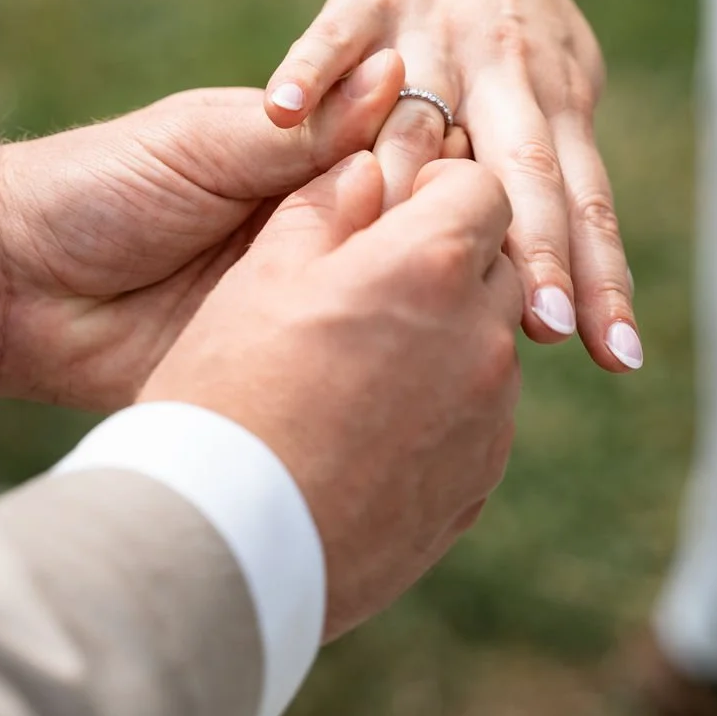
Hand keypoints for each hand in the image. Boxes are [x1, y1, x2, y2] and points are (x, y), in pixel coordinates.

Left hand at [0, 49, 405, 410]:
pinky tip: (416, 345)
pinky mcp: (283, 358)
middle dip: (431, 218)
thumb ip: (298, 127)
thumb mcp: (202, 144)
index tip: (428, 164)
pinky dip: (383, 349)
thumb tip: (392, 74)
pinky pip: (345, 356)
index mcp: (297, 157)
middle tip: (425, 228)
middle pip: (408, 215)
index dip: (422, 150)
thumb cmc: (98, 188)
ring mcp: (304, 291)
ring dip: (420, 283)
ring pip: (391, 284)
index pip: (394, 143)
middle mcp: (313, 221)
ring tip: (435, 284)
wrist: (15, 284)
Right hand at [142, 155, 524, 639]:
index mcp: (428, 267)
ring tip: (355, 373)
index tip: (392, 210)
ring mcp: (487, 421)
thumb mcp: (258, 279)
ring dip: (444, 342)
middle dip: (446, 265)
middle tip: (370, 290)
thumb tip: (367, 171)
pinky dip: (438, 414)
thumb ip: (325, 211)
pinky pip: (475, 424)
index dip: (437, 189)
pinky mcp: (475, 488)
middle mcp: (480, 339)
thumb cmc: (225, 395)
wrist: (221, 544)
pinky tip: (364, 435)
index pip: (480, 188)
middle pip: (495, 269)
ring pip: (487, 350)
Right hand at [262, 0, 641, 372]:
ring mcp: (432, 32)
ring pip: (421, 120)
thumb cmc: (518, 9)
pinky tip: (281, 115)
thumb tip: (576, 291)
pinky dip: (308, 71)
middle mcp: (502, 70)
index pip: (584, 200)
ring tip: (402, 261)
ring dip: (414, 191)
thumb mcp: (557, 85)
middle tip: (549, 329)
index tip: (617, 355)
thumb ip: (558, 175)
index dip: (600, 275)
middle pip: (524, 171)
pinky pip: (332, 38)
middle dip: (538, 251)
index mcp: (552, 100)